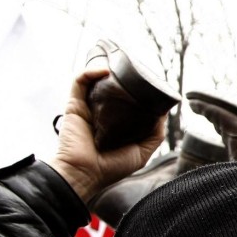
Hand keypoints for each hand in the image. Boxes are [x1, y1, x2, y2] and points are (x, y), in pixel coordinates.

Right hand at [47, 69, 164, 201]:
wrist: (84, 174)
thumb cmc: (111, 167)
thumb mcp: (142, 151)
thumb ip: (154, 133)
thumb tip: (163, 111)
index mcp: (116, 122)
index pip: (126, 100)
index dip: (137, 88)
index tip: (149, 80)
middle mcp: (101, 112)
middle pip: (111, 86)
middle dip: (123, 74)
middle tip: (136, 67)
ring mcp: (87, 107)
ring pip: (95, 80)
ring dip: (107, 67)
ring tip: (121, 62)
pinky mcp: (74, 105)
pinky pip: (79, 81)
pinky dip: (91, 71)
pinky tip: (105, 69)